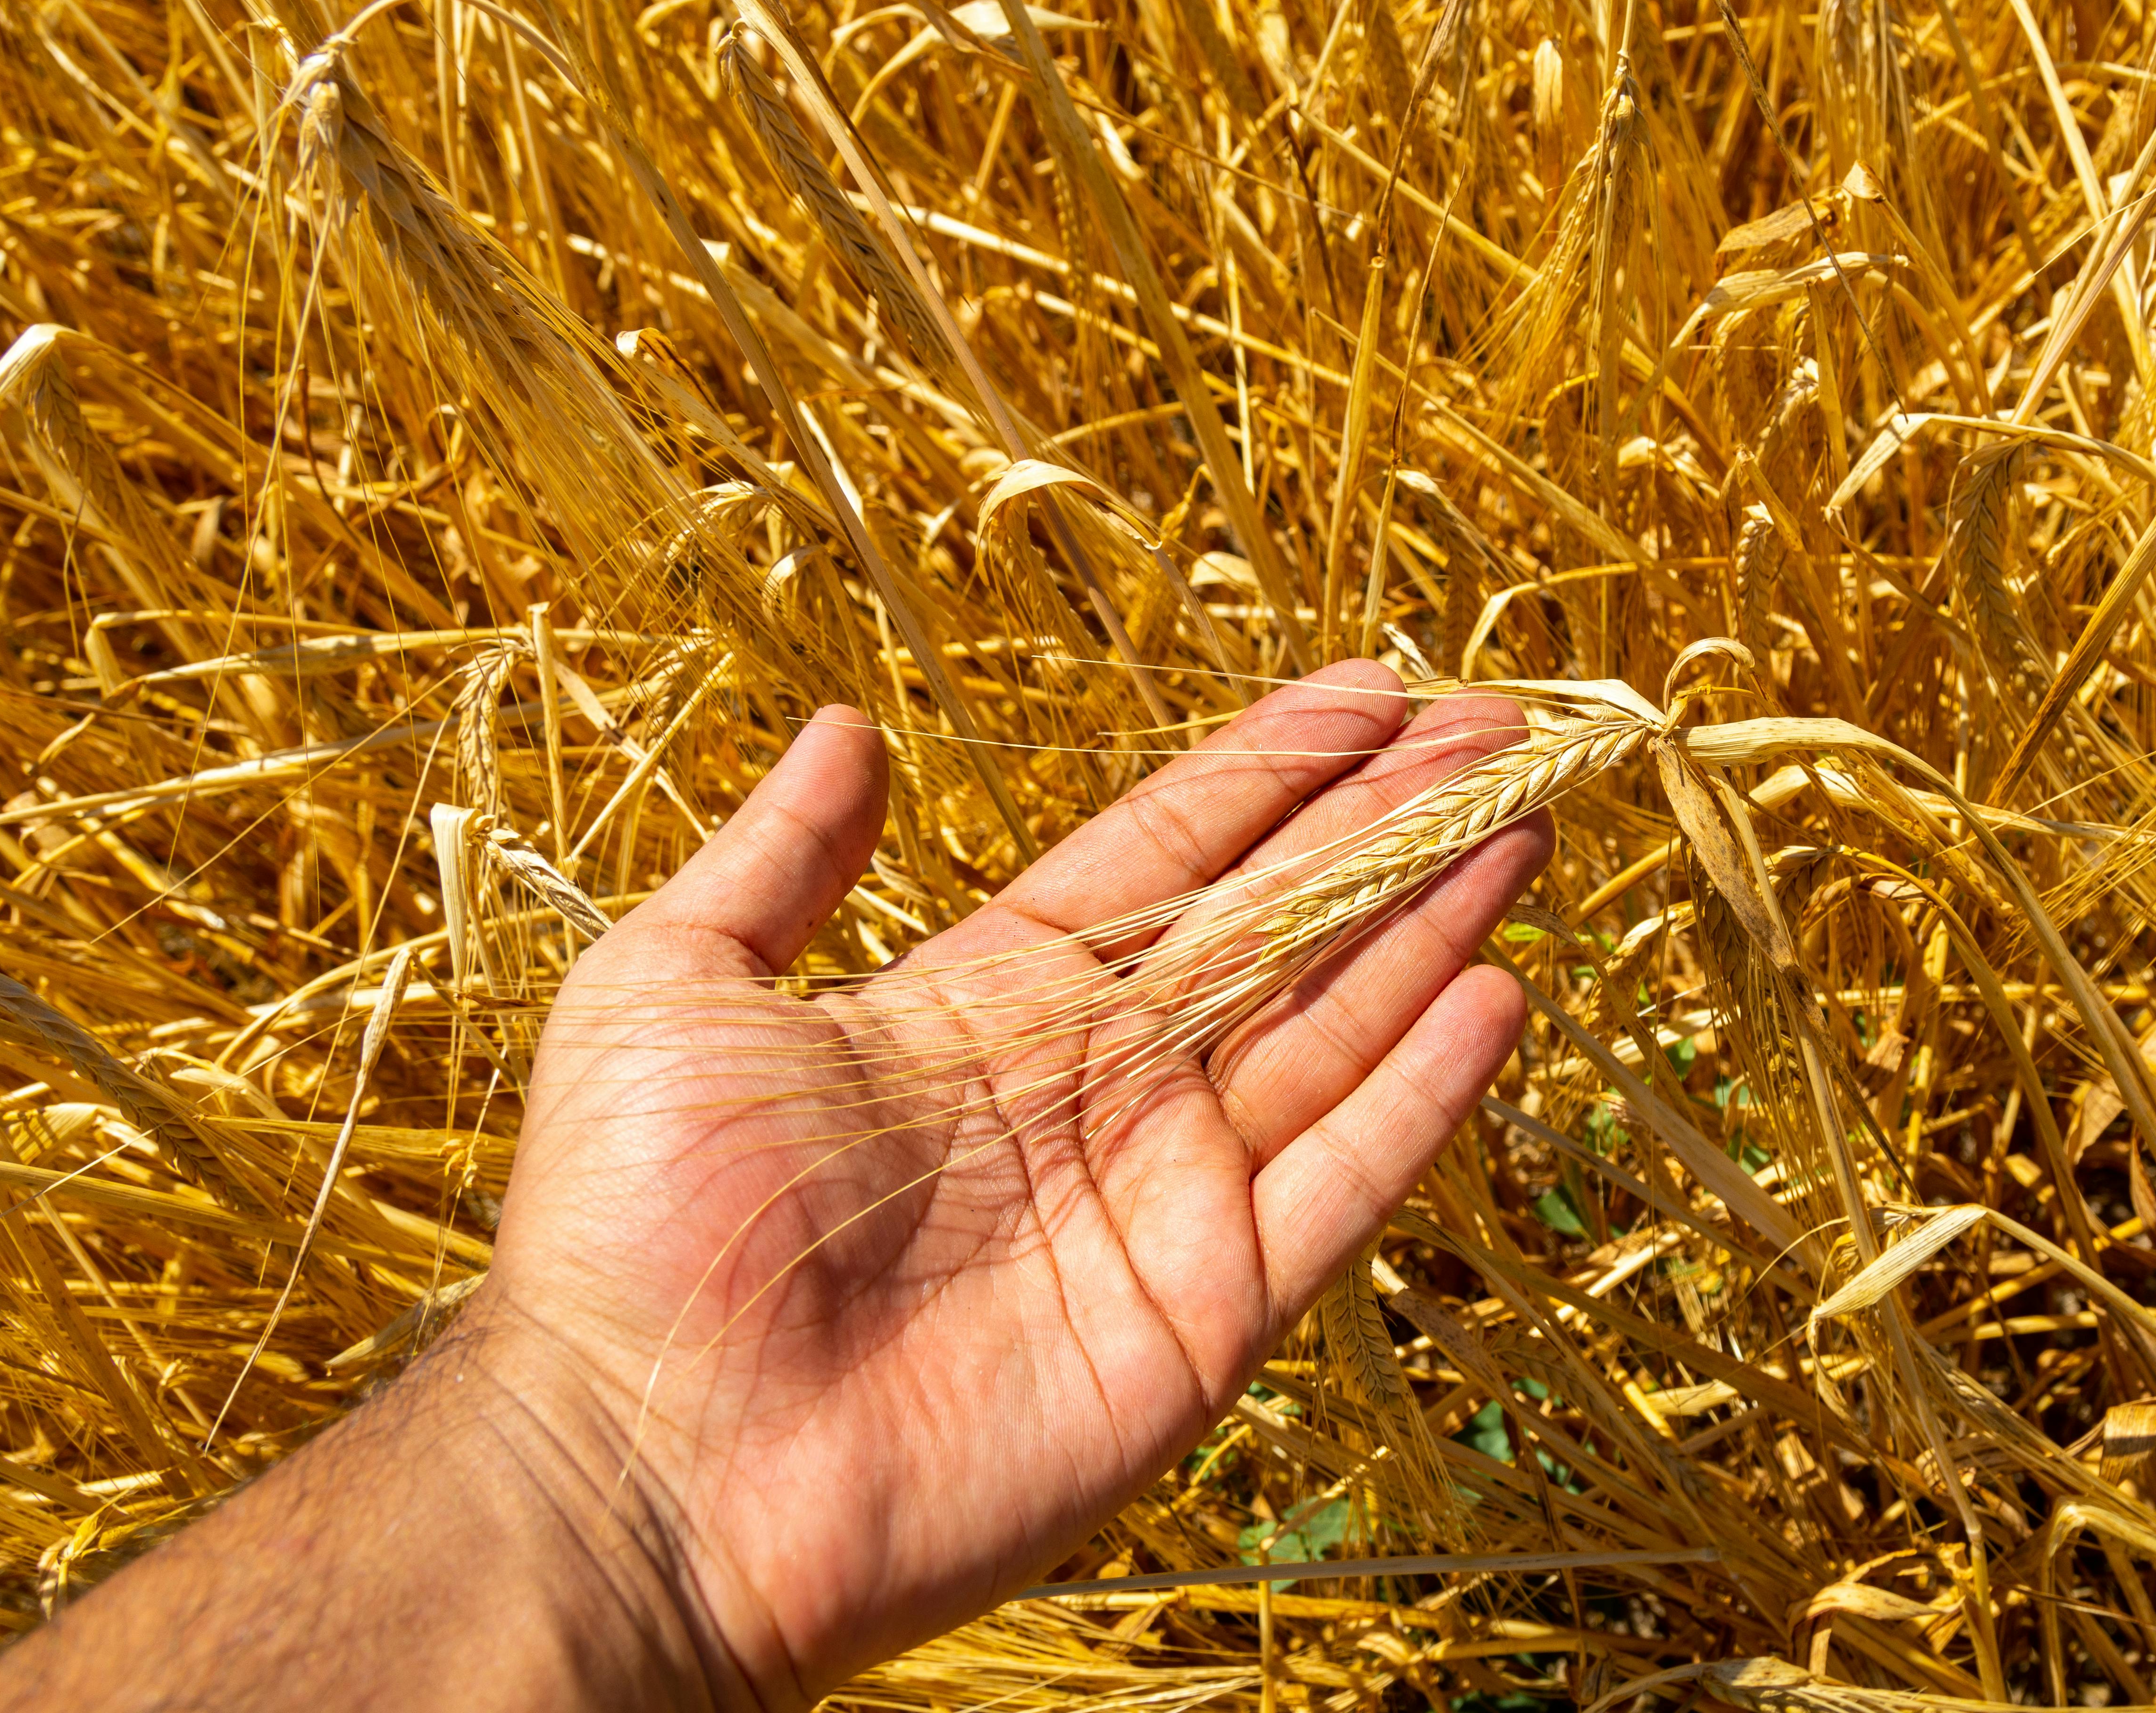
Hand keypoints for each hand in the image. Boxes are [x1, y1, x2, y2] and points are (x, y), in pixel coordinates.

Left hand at [479, 660, 1550, 1699]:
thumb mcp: (670, 990)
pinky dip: (1423, 1092)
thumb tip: (850, 727)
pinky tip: (1497, 992)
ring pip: (1335, 1026)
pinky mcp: (1202, 1314)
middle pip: (1281, 921)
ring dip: (1433, 920)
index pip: (1172, 851)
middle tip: (1499, 724)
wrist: (642, 1468)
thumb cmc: (630, 1230)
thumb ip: (782, 863)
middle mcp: (1096, 1085)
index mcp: (991, 1000)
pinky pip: (1340, 1184)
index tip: (1373, 687)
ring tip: (1525, 816)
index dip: (1275, 768)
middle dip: (1390, 818)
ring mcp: (1161, 1199)